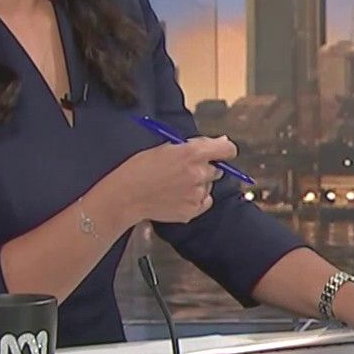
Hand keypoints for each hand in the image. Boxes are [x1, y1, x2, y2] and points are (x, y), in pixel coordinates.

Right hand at [106, 137, 237, 224]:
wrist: (125, 196)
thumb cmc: (140, 169)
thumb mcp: (165, 148)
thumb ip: (194, 146)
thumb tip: (218, 143)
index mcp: (193, 153)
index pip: (227, 149)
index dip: (224, 150)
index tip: (220, 151)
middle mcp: (199, 173)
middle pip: (217, 169)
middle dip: (205, 168)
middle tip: (184, 171)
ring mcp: (197, 194)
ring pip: (208, 186)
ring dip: (198, 184)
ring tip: (174, 186)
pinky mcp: (193, 210)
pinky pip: (204, 202)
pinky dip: (195, 199)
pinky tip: (177, 197)